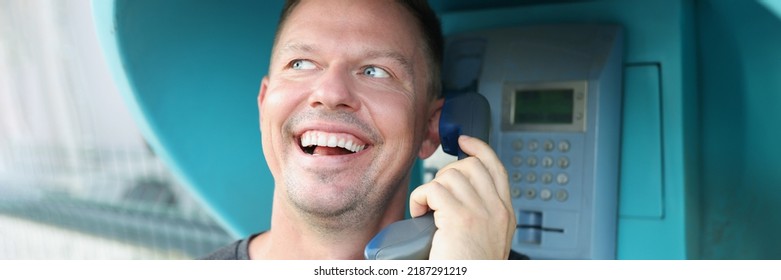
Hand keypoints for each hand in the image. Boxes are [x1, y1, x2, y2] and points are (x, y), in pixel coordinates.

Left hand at [410, 135, 515, 258]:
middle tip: (435, 198)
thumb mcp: (486, 238)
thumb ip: (481, 215)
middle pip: (471, 166)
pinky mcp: (460, 218)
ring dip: (431, 190)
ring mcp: (481, 213)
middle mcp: (498, 211)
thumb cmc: (468, 269)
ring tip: (427, 212)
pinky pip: (433, 189)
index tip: (464, 141)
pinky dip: (420, 199)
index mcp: (505, 215)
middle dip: (447, 173)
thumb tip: (458, 191)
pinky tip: (420, 216)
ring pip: (450, 176)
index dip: (479, 149)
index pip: (496, 168)